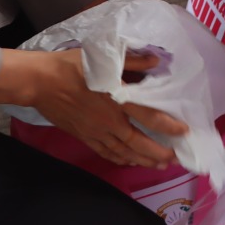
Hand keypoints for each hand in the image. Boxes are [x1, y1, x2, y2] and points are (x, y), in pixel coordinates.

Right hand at [31, 49, 188, 167]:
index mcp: (118, 100)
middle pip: (138, 142)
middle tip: (174, 159)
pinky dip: (120, 159)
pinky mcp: (84, 136)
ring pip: (123, 152)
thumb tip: (156, 61)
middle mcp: (109, 121)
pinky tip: (128, 161)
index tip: (183, 131)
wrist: (41, 82)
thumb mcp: (104, 59)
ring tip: (157, 165)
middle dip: (158, 153)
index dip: (168, 126)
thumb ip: (133, 61)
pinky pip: (106, 152)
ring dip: (141, 160)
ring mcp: (96, 132)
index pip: (149, 117)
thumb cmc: (72, 66)